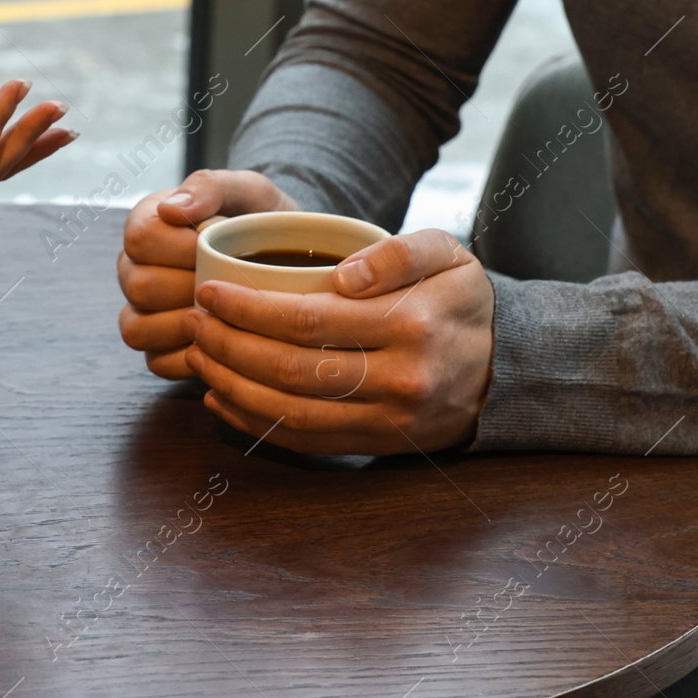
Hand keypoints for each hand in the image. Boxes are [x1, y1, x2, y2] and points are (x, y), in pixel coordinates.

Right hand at [117, 169, 298, 378]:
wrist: (287, 258)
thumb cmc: (261, 221)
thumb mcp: (247, 191)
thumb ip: (210, 187)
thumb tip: (169, 209)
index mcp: (147, 225)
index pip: (141, 238)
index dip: (182, 247)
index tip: (221, 246)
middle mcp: (134, 269)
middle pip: (140, 287)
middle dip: (191, 288)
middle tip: (232, 285)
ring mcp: (142, 311)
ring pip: (138, 329)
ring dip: (187, 326)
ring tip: (226, 315)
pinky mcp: (158, 347)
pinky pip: (156, 362)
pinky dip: (189, 359)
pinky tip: (220, 344)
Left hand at [182, 229, 494, 453]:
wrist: (505, 365)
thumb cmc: (460, 299)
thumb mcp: (448, 253)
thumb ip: (398, 252)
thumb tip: (343, 276)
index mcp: (412, 325)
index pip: (310, 320)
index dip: (249, 309)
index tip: (210, 292)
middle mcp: (400, 380)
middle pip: (291, 369)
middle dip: (229, 346)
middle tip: (192, 321)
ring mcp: (388, 421)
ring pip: (291, 411)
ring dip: (232, 385)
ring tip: (197, 355)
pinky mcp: (378, 445)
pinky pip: (304, 440)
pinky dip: (254, 422)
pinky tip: (221, 397)